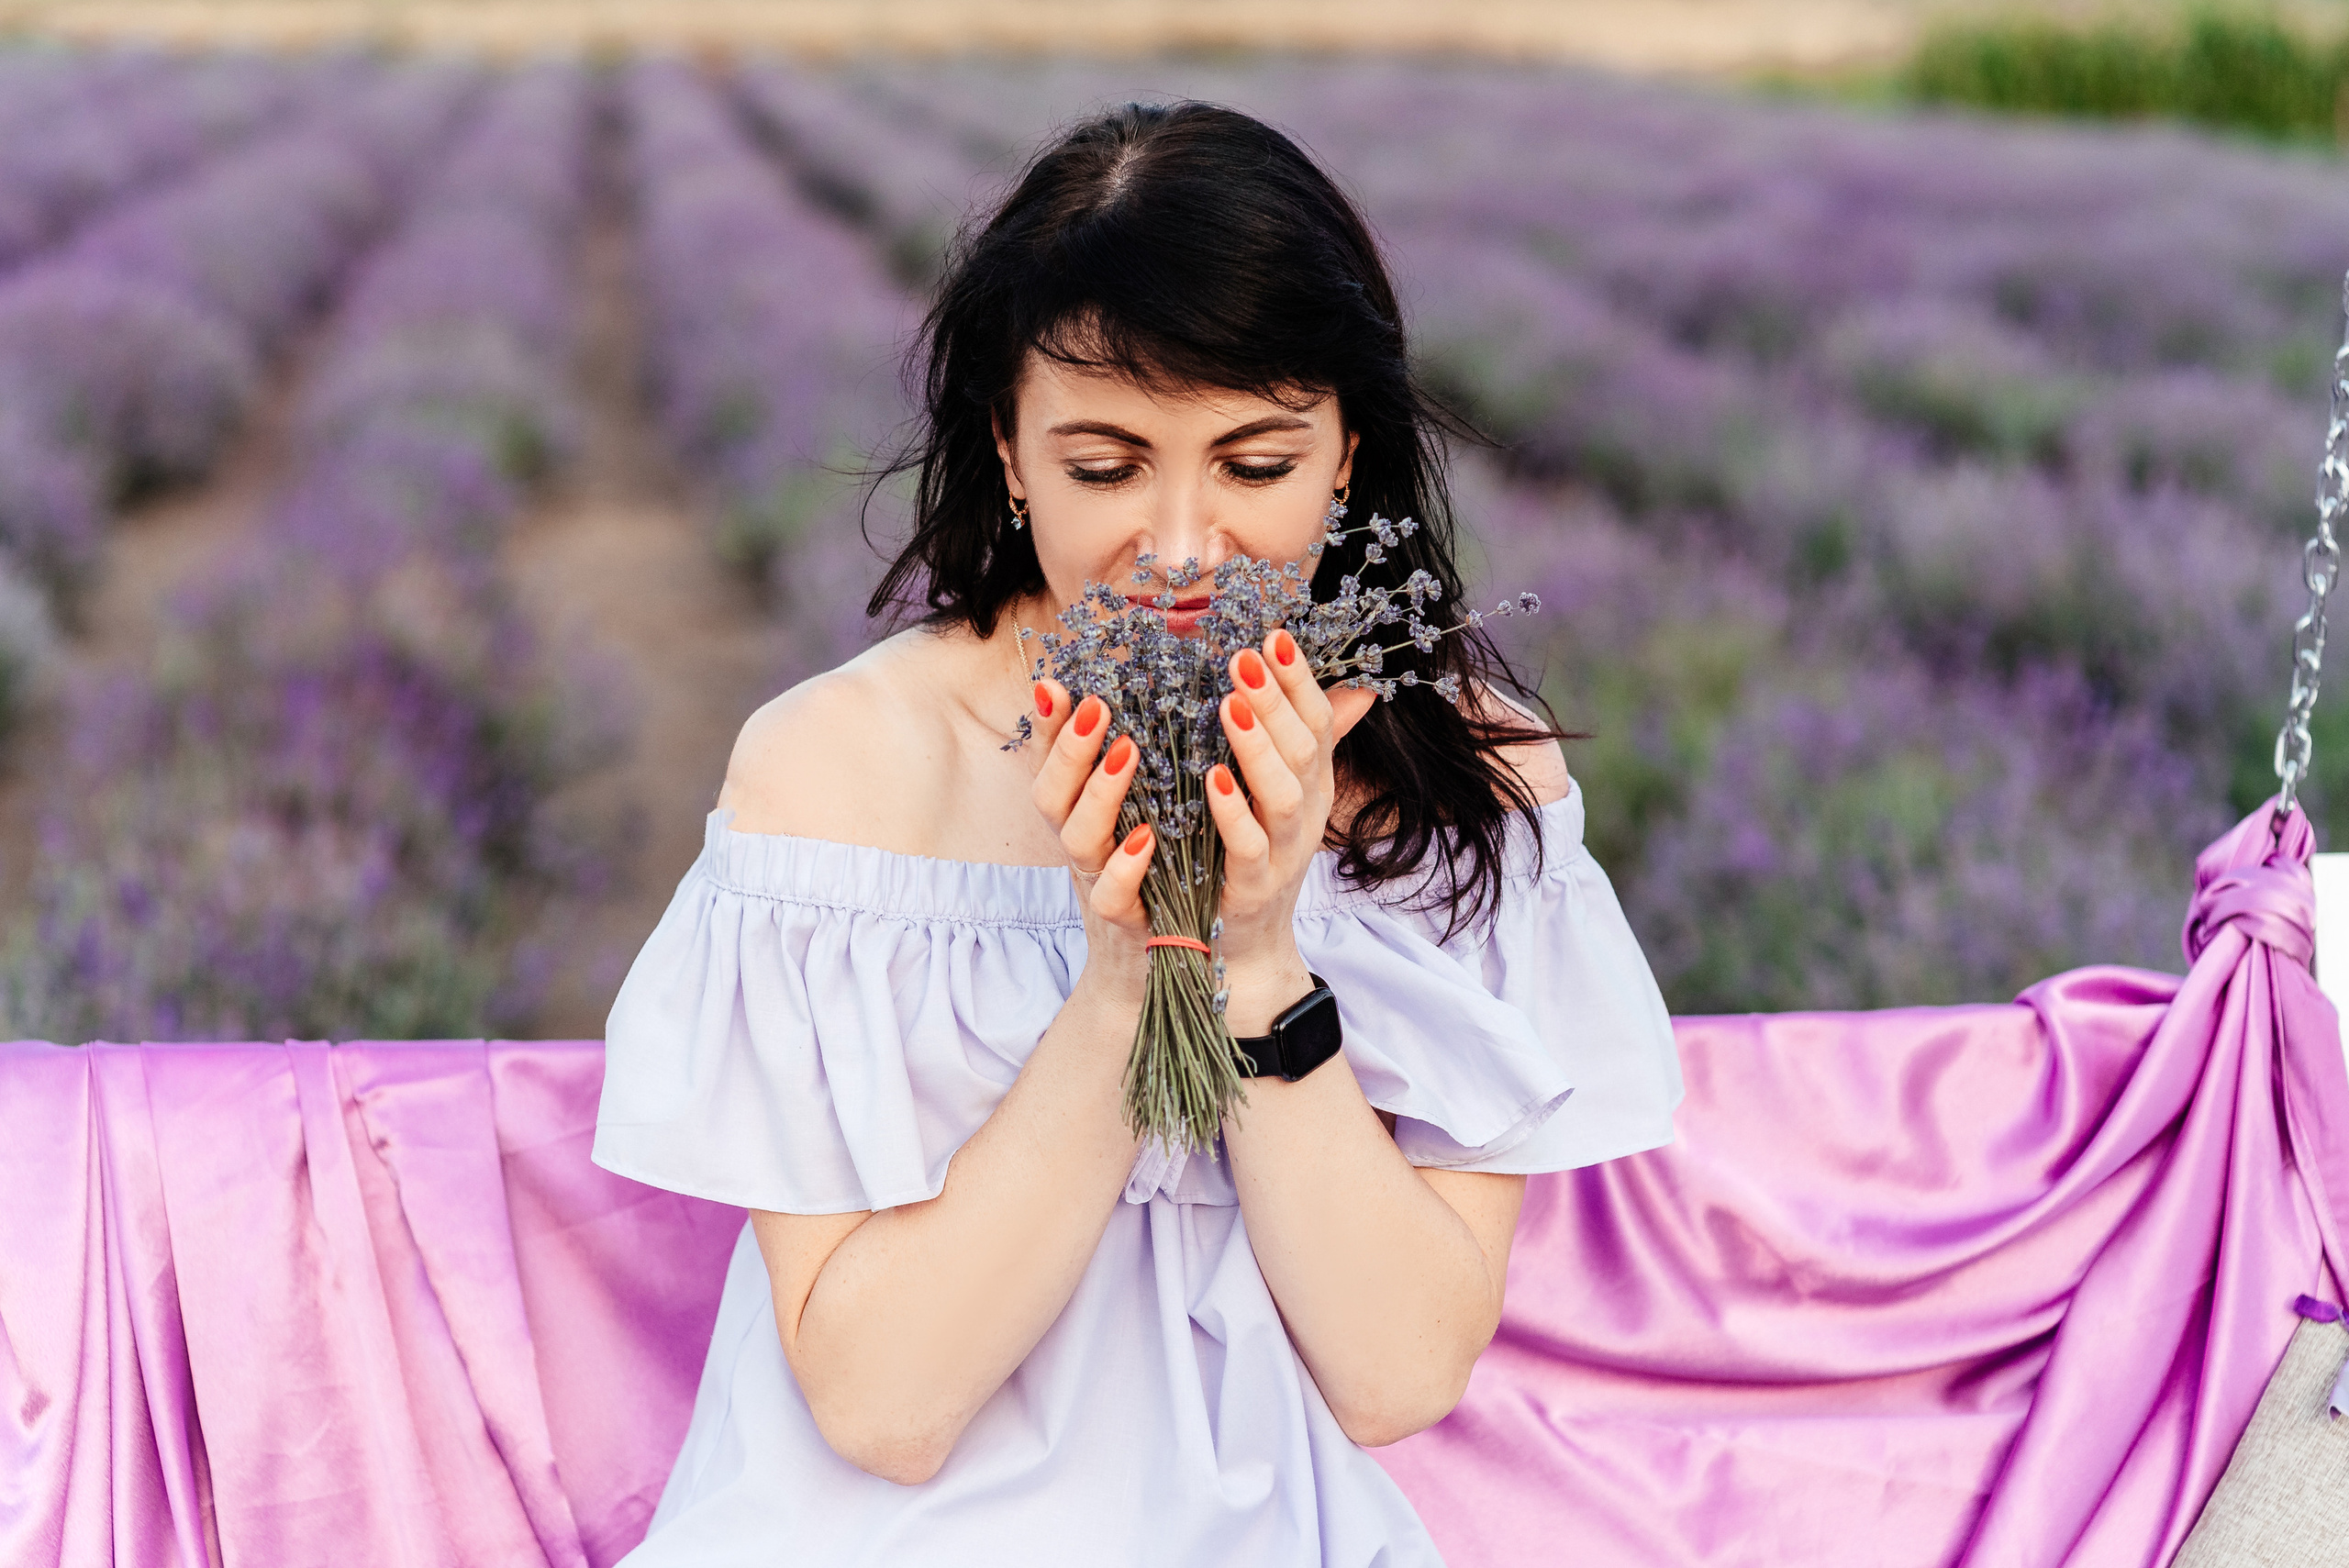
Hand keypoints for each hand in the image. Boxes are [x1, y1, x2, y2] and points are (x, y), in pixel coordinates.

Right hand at [1026, 681, 1155, 1011]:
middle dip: (1068, 748)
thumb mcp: (1138, 816)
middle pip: (1052, 794)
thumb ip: (1133, 767)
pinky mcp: (1124, 922)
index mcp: (1081, 815)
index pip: (1051, 763)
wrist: (1158, 968)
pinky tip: (1145, 839)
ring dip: (1099, 793)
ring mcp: (1097, 883)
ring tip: (1127, 752)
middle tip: (1096, 705)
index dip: (1047, 726)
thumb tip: (1132, 700)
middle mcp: (1081, 845)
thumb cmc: (1152, 878)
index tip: (1054, 683)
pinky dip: (1125, 866)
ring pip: (1078, 838)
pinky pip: (1113, 895)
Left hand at [1208, 629, 1376, 1031]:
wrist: (1242, 940)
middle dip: (1277, 700)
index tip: (1276, 634)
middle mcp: (1307, 811)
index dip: (1301, 679)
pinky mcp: (1254, 887)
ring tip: (1228, 704)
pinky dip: (1233, 812)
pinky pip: (1248, 846)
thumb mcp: (1284, 788)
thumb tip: (1360, 684)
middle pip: (1305, 749)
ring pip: (1284, 794)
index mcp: (1313, 780)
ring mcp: (1285, 850)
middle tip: (1245, 656)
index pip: (1318, 720)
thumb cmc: (1254, 849)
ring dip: (1258, 747)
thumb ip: (1309, 736)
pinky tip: (1211, 779)